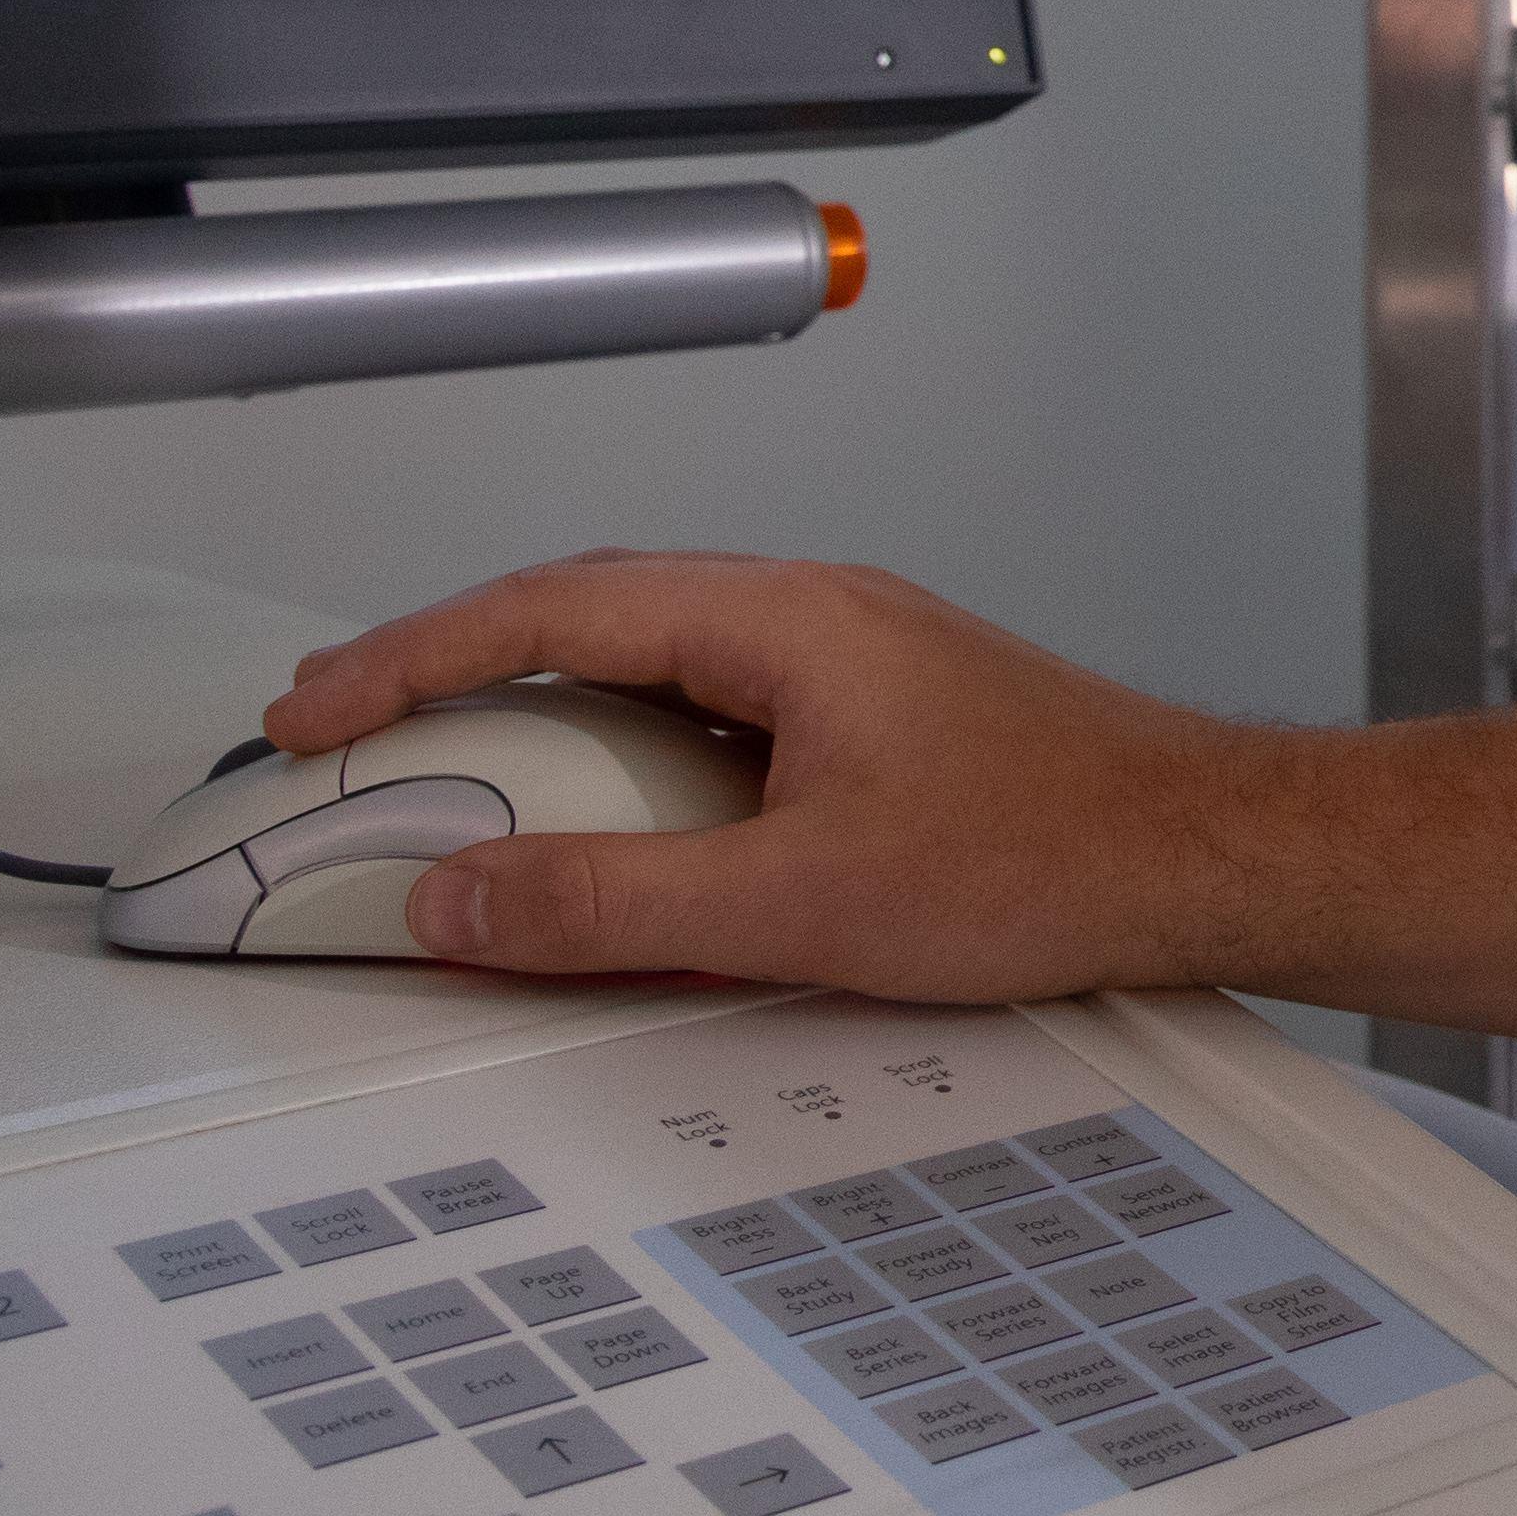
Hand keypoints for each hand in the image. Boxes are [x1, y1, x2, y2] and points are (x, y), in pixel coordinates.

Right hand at [265, 555, 1290, 1005]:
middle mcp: (811, 613)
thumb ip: (607, 903)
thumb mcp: (795, 901)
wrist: (1207, 854)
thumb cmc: (1056, 852)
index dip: (405, 660)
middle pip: (583, 614)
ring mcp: (847, 656)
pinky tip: (598, 814)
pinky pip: (706, 704)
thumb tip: (459, 895)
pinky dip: (619, 746)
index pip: (543, 612)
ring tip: (440, 775)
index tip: (309, 711)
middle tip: (339, 733)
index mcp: (781, 620)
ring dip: (535, 709)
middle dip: (447, 671)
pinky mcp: (874, 711)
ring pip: (646, 658)